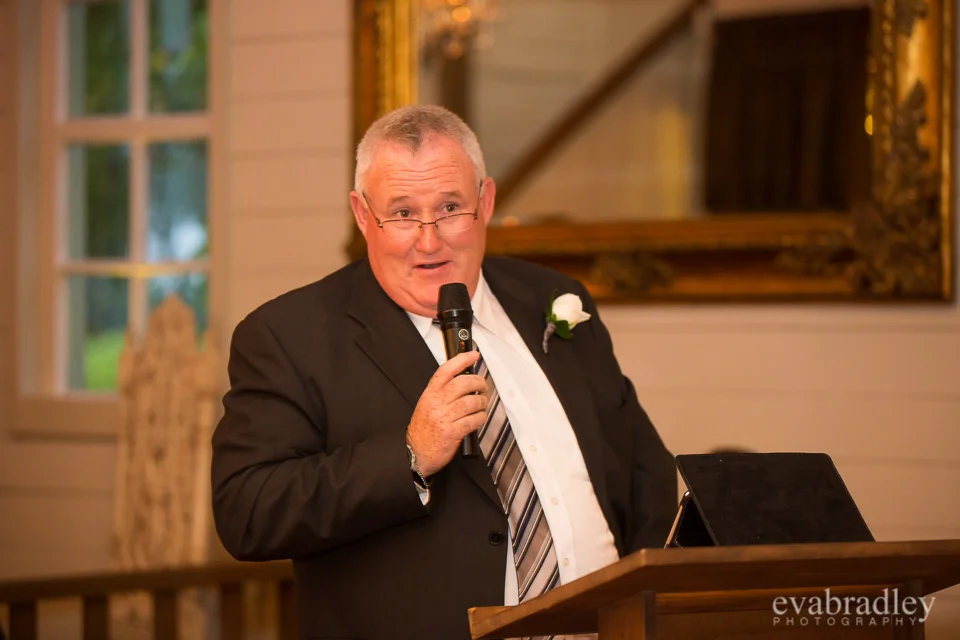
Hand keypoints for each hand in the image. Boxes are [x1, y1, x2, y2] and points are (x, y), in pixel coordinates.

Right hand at [406, 350, 486, 477]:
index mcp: (430, 394)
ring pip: (470, 402)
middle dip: (478, 382)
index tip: (474, 355)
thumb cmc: (424, 429)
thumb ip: (443, 392)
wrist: (415, 453)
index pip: (446, 370)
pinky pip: (472, 421)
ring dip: (481, 402)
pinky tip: (479, 418)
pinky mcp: (451, 433)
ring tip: (481, 404)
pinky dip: (480, 418)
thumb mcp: (428, 404)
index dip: (462, 360)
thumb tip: (465, 379)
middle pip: (462, 384)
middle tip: (482, 386)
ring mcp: (443, 418)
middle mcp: (436, 404)